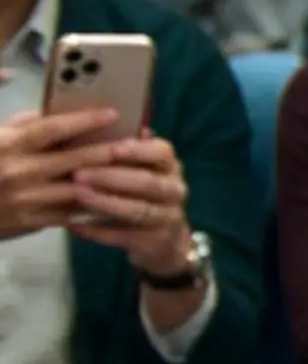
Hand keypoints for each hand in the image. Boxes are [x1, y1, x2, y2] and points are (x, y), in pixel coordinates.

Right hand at [0, 103, 123, 241]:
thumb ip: (26, 124)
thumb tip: (62, 111)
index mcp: (8, 145)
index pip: (53, 128)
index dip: (85, 120)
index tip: (112, 113)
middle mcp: (18, 172)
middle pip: (76, 159)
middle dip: (110, 150)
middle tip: (138, 142)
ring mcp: (26, 200)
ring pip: (80, 189)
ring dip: (110, 180)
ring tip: (135, 169)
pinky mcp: (32, 222)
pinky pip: (73, 212)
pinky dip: (96, 202)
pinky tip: (118, 194)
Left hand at [68, 129, 192, 270]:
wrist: (163, 239)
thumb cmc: (140, 193)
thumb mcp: (139, 168)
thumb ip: (123, 150)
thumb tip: (95, 123)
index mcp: (169, 166)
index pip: (162, 152)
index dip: (138, 150)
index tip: (112, 147)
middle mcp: (175, 189)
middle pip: (149, 182)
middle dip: (113, 177)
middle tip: (79, 173)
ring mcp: (168, 216)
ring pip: (139, 210)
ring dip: (106, 202)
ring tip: (77, 196)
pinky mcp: (156, 241)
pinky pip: (126, 236)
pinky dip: (100, 231)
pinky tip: (76, 225)